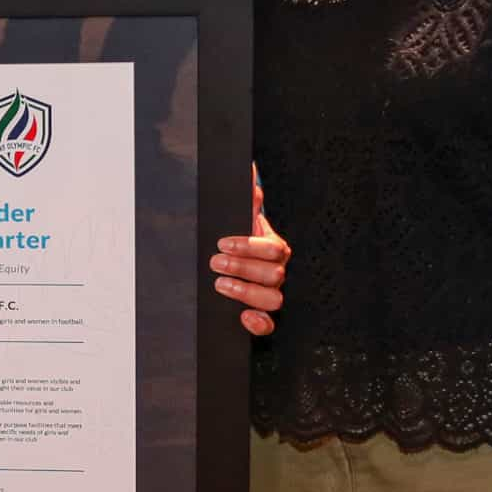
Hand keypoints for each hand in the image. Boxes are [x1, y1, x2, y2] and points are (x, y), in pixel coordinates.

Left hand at [211, 168, 289, 336]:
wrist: (233, 266)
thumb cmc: (238, 242)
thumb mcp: (239, 221)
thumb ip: (246, 199)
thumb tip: (247, 166)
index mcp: (273, 248)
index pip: (272, 248)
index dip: (248, 247)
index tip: (222, 243)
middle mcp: (277, 273)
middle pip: (274, 274)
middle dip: (243, 268)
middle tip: (215, 262)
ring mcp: (272, 295)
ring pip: (273, 299)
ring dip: (246, 292)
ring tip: (220, 284)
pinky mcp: (263, 317)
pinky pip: (269, 325)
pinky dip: (259, 324)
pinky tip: (244, 317)